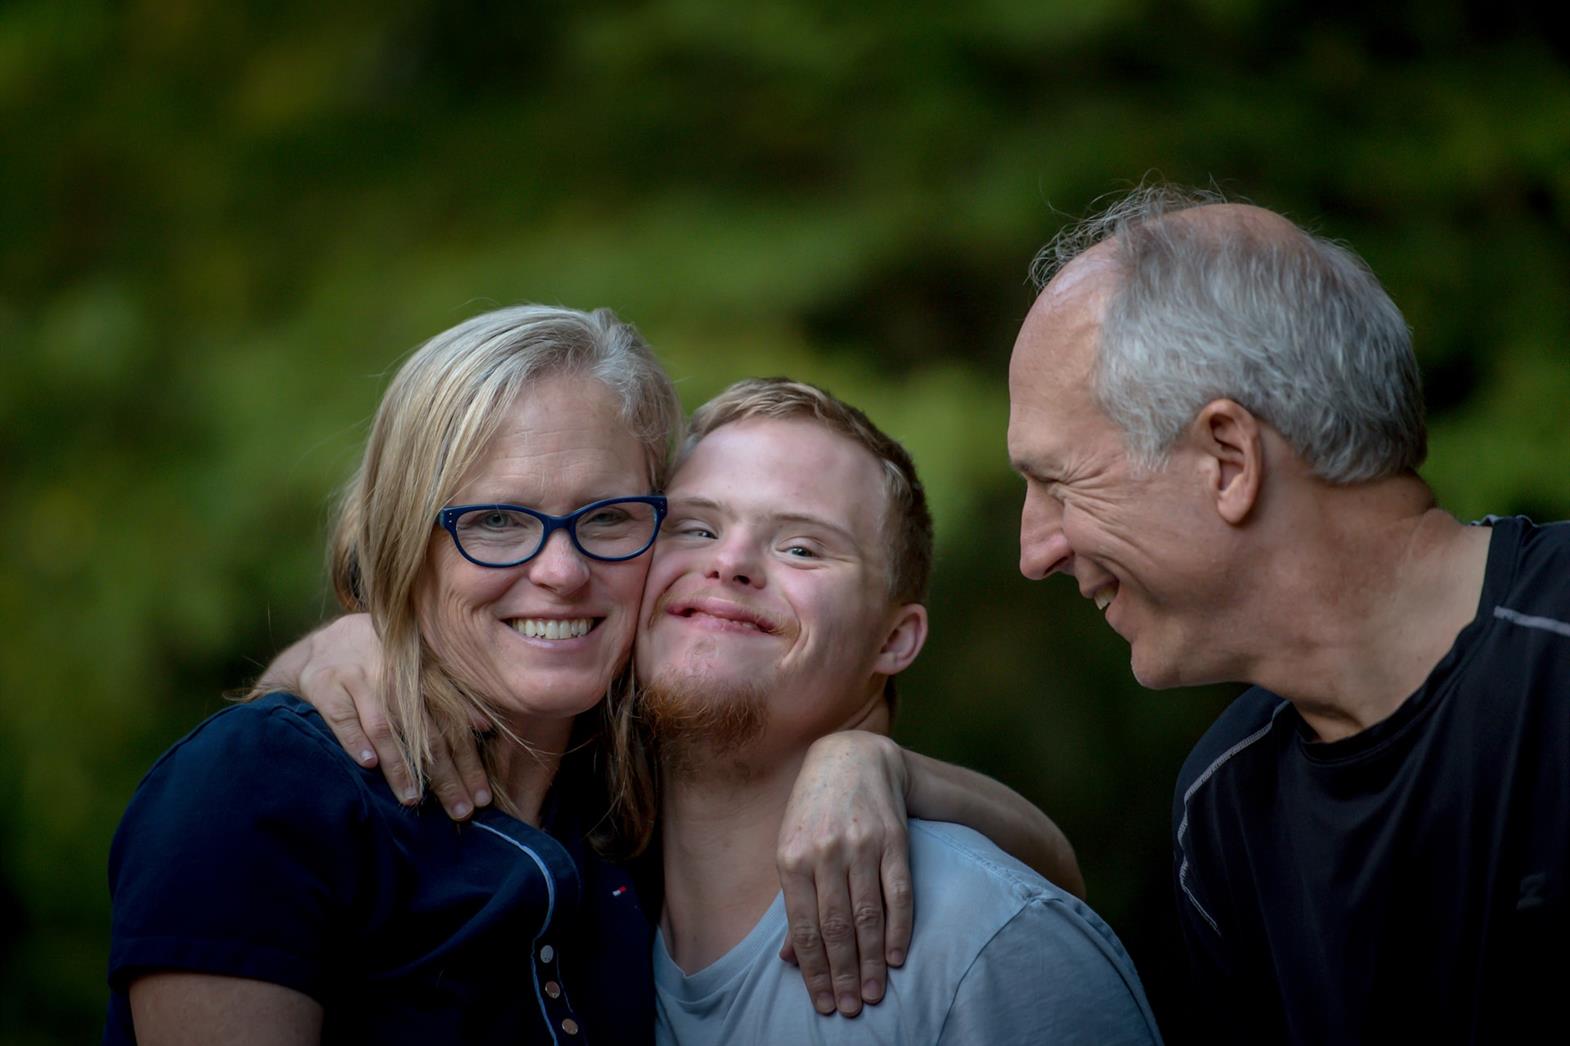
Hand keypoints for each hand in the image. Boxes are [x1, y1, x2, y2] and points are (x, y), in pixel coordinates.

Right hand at [284, 615, 490, 818]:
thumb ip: (452, 697)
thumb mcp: (418, 673)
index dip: (469, 762)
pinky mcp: (327, 686)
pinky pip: (343, 718)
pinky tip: (368, 765)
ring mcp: (360, 679)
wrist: (325, 645)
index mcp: (424, 674)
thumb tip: (485, 727)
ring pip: (384, 728)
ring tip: (413, 798)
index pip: (453, 725)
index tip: (482, 797)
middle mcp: (396, 676)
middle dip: (444, 775)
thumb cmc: (382, 665)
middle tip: (459, 810)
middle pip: (426, 732)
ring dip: (400, 765)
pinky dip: (355, 741)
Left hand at [776, 731, 912, 1017]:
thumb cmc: (813, 812)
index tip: (825, 1003)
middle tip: (852, 1008)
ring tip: (875, 994)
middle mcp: (826, 853)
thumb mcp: (790, 849)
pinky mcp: (894, 840)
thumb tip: (789, 959)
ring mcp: (861, 846)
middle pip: (837, 928)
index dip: (815, 970)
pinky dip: (900, 929)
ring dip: (872, 961)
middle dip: (844, 974)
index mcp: (791, 857)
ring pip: (868, 915)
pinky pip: (899, 893)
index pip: (805, 927)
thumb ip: (793, 902)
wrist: (851, 758)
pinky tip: (898, 957)